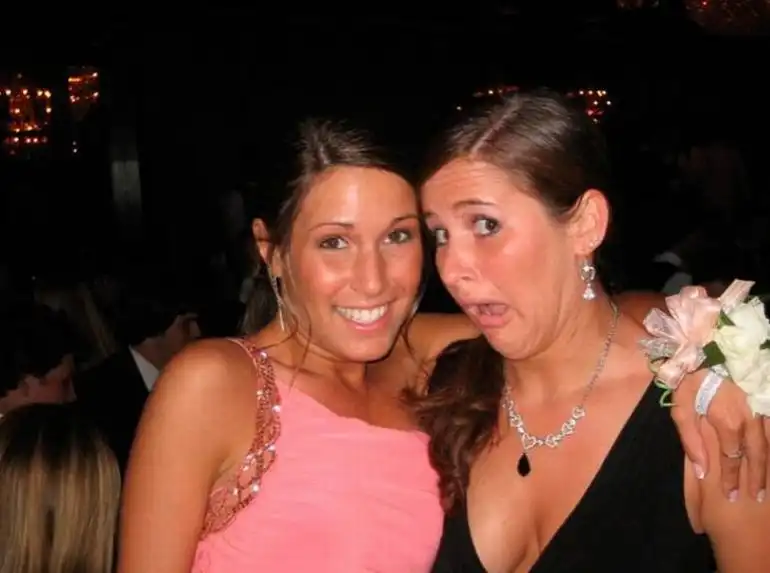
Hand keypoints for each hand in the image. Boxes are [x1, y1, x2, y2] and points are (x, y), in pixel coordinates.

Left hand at [672, 370, 768, 500]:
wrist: (711, 344)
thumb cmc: (692, 376)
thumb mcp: (682, 407)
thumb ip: (691, 440)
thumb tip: (702, 471)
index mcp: (728, 424)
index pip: (732, 460)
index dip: (733, 479)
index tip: (733, 495)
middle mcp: (751, 421)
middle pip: (756, 457)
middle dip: (757, 479)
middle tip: (758, 497)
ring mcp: (763, 409)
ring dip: (768, 465)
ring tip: (768, 483)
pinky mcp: (767, 399)